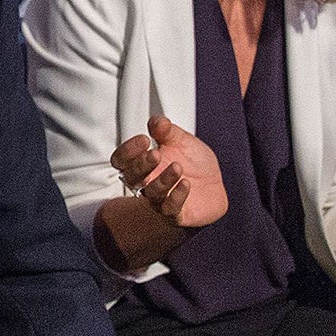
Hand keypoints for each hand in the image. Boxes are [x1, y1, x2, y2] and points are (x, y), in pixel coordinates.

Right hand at [111, 114, 227, 229]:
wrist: (215, 185)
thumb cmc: (193, 163)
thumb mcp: (182, 141)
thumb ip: (167, 131)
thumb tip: (156, 121)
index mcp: (143, 164)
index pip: (121, 160)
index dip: (128, 150)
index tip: (144, 139)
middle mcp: (147, 184)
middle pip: (131, 178)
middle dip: (141, 165)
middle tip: (156, 154)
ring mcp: (160, 200)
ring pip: (151, 194)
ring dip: (162, 180)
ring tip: (177, 167)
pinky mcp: (177, 214)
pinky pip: (171, 209)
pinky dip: (177, 196)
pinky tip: (186, 184)